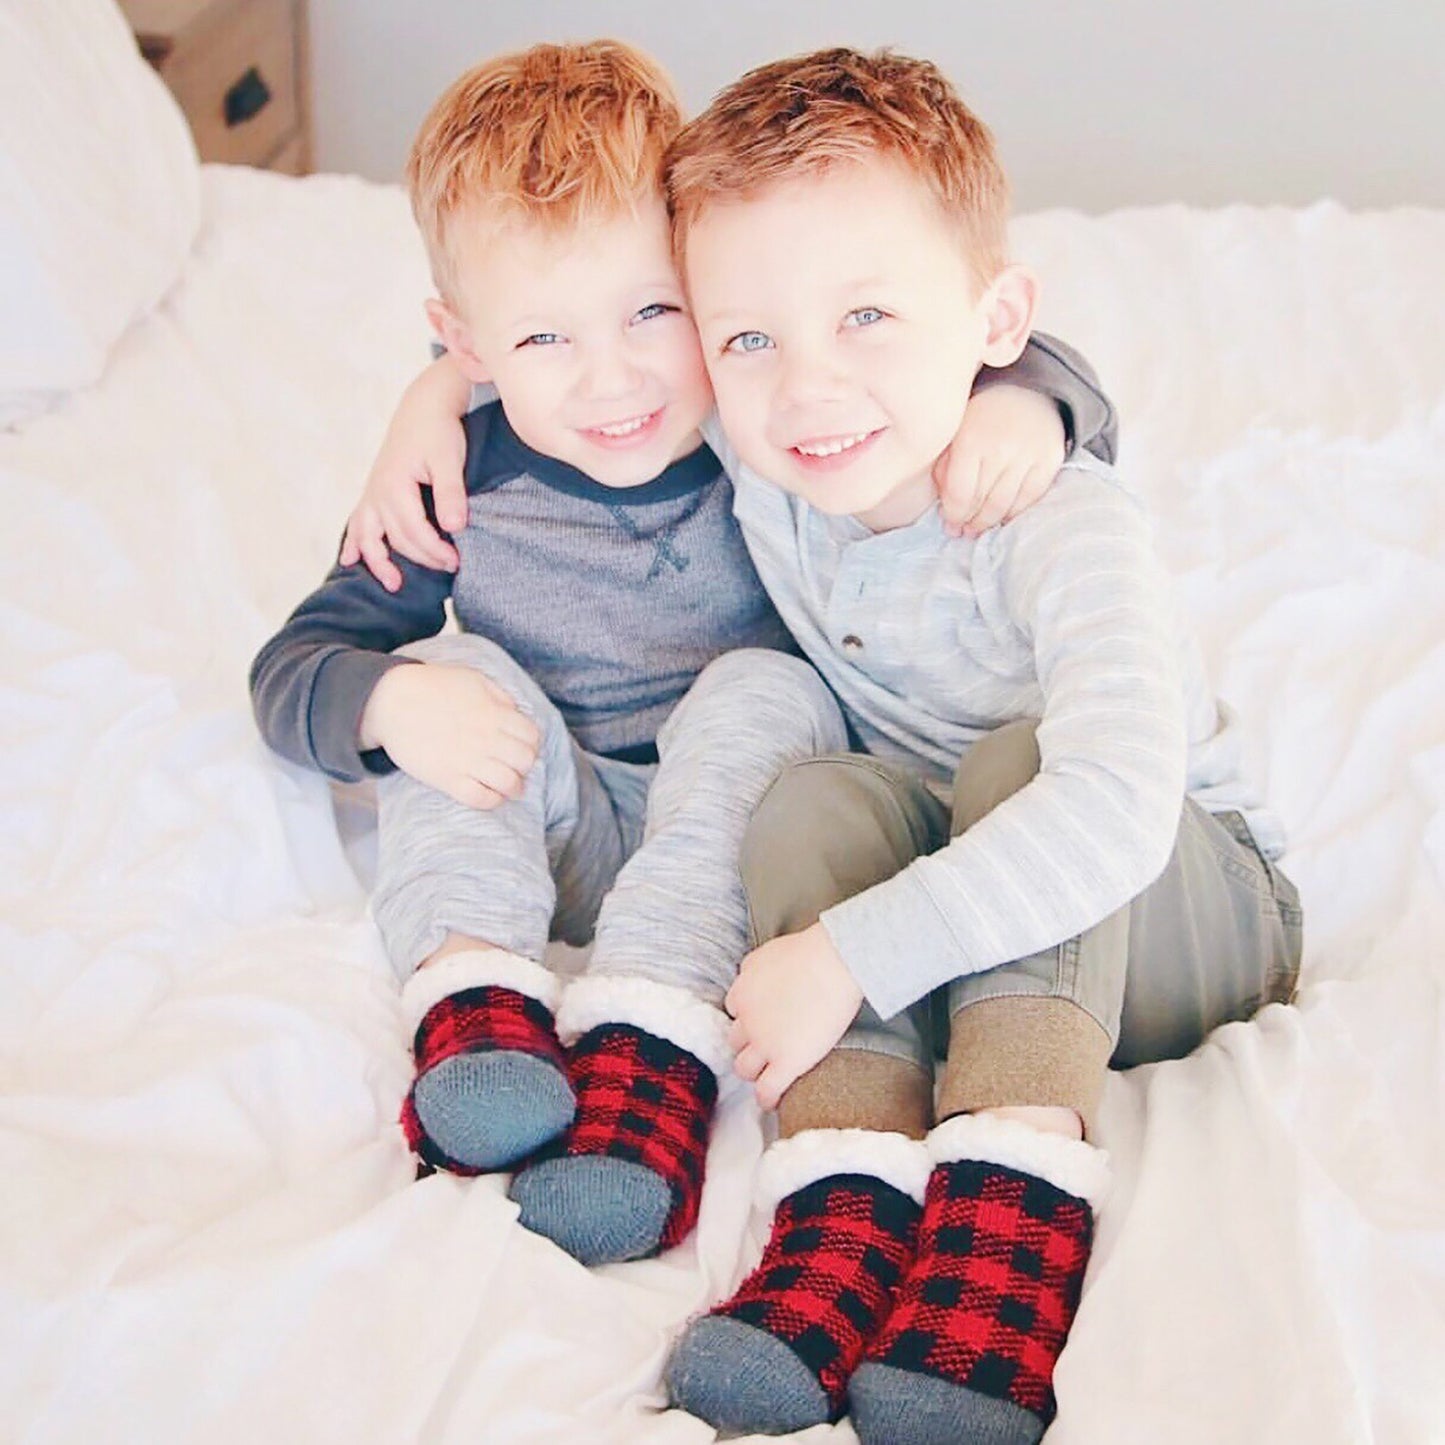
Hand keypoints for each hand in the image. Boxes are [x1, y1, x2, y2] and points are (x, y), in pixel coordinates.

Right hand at [339, 357, 473, 591]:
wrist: (424, 408)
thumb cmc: (439, 432)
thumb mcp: (450, 460)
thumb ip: (451, 494)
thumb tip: (454, 527)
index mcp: (395, 485)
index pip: (414, 531)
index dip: (435, 551)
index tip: (457, 561)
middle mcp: (377, 491)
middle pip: (397, 538)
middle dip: (423, 557)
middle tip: (451, 567)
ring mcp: (372, 492)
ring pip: (368, 535)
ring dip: (378, 562)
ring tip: (394, 584)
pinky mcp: (374, 491)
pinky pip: (357, 522)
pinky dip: (354, 542)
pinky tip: (349, 561)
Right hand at [359, 662, 541, 808]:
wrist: (391, 701)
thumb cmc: (433, 687)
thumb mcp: (474, 679)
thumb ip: (500, 697)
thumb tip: (517, 715)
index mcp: (494, 713)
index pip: (532, 737)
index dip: (532, 744)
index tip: (525, 747)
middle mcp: (486, 739)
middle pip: (525, 761)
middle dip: (526, 766)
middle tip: (517, 766)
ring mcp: (467, 761)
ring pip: (509, 784)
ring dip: (514, 787)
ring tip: (511, 787)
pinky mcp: (447, 779)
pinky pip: (481, 799)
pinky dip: (492, 800)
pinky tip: (491, 794)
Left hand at [725, 923, 863, 1108]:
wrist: (833, 963)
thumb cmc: (810, 952)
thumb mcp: (768, 953)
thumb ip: (754, 968)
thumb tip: (753, 975)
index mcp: (742, 992)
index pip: (735, 1011)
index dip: (748, 1017)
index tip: (760, 1021)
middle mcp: (747, 1020)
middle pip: (735, 1041)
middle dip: (748, 1043)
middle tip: (766, 1047)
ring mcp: (764, 1044)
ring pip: (744, 1068)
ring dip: (754, 1070)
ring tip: (767, 1075)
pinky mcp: (786, 1063)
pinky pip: (766, 1090)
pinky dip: (766, 1098)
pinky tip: (772, 1102)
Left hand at [934, 384, 1065, 538]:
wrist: (1026, 390)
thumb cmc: (982, 416)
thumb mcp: (954, 433)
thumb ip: (945, 468)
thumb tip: (947, 508)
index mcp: (971, 440)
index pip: (960, 493)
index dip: (953, 514)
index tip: (949, 524)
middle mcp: (1001, 448)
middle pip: (982, 502)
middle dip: (969, 522)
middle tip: (962, 532)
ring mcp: (1029, 455)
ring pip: (1005, 505)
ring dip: (989, 522)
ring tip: (979, 529)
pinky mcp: (1050, 460)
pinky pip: (1030, 499)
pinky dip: (1014, 513)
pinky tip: (1003, 518)